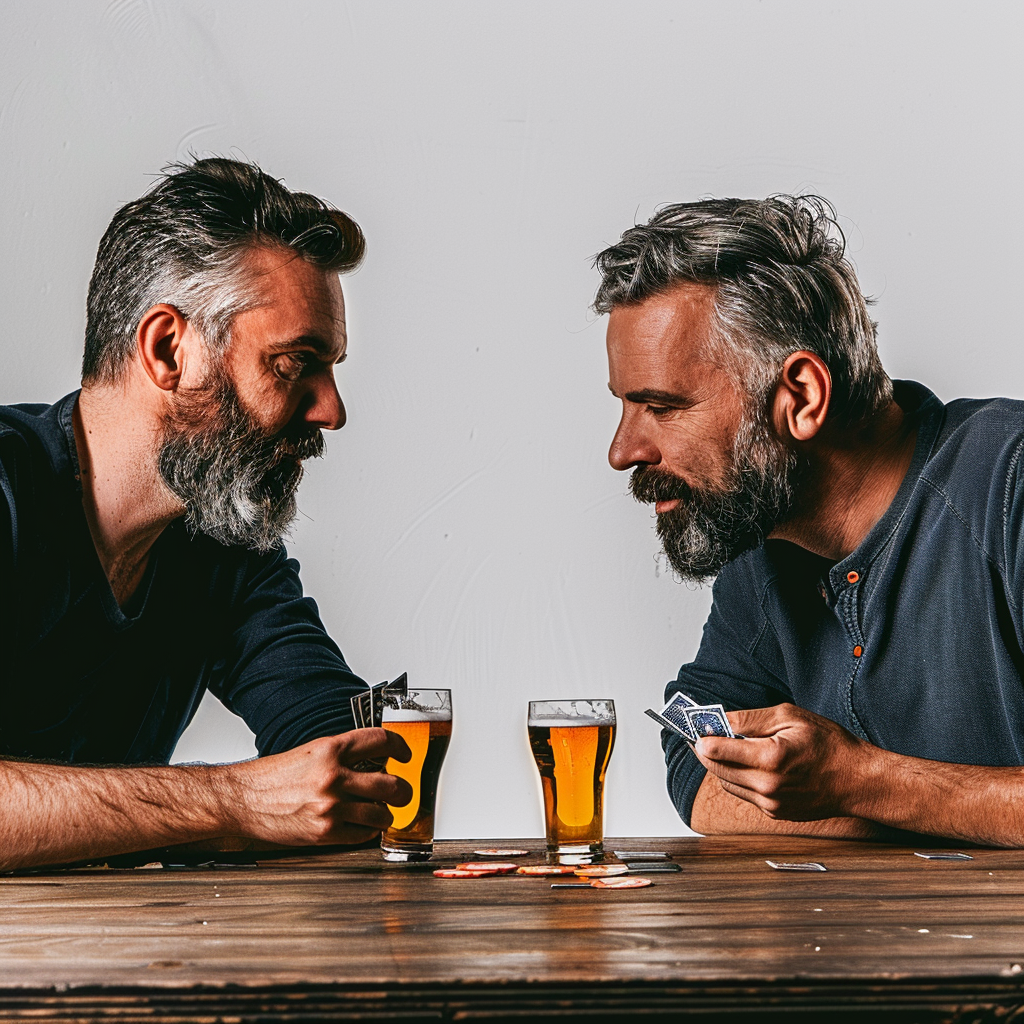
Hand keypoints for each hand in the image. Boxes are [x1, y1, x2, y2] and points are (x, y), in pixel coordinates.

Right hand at [227, 728, 412, 845]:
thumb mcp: (311, 752)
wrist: (241, 799)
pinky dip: (366, 831)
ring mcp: (331, 807)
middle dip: (402, 790)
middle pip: (391, 783)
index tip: (404, 755)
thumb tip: (375, 760)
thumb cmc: (272, 776)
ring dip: (385, 814)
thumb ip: (343, 754)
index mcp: (330, 750)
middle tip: (401, 792)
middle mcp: (333, 776)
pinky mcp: (325, 833)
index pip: (381, 741)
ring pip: (382, 813)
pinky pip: (363, 834)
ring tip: (379, 811)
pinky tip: (360, 825)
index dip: (400, 747)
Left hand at [693, 703, 874, 821]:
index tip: (693, 728)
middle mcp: (767, 786)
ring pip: (727, 782)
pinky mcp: (775, 813)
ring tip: (722, 746)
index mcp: (770, 758)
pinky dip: (738, 777)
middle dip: (704, 751)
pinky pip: (744, 793)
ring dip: (719, 765)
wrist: (859, 781)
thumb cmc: (830, 745)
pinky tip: (746, 762)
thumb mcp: (790, 717)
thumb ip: (750, 720)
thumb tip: (721, 720)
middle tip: (701, 734)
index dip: (700, 737)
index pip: (717, 750)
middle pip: (716, 769)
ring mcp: (770, 803)